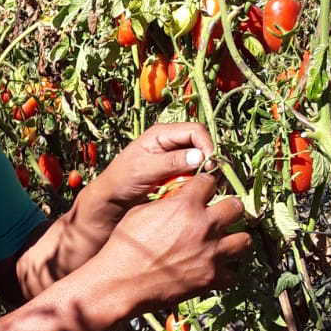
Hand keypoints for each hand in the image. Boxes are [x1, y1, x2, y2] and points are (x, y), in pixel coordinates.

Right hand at [93, 172, 252, 313]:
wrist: (121, 282)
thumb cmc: (125, 246)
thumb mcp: (140, 212)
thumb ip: (166, 203)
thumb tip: (175, 200)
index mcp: (186, 205)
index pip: (209, 182)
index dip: (206, 185)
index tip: (204, 192)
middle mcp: (204, 226)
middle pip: (236, 206)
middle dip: (229, 208)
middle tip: (220, 215)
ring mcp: (211, 253)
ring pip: (245, 240)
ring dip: (236, 238)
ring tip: (226, 241)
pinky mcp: (211, 278)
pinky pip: (233, 274)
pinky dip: (226, 271)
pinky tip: (216, 268)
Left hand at [95, 122, 216, 212]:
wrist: (112, 199)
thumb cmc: (122, 179)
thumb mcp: (144, 169)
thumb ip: (171, 162)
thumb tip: (200, 156)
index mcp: (162, 133)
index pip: (195, 130)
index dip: (207, 145)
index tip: (211, 164)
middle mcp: (172, 142)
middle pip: (203, 143)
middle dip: (213, 158)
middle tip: (218, 177)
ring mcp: (176, 158)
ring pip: (203, 159)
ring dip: (211, 170)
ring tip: (215, 185)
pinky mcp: (178, 173)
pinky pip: (197, 173)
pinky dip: (203, 180)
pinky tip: (207, 190)